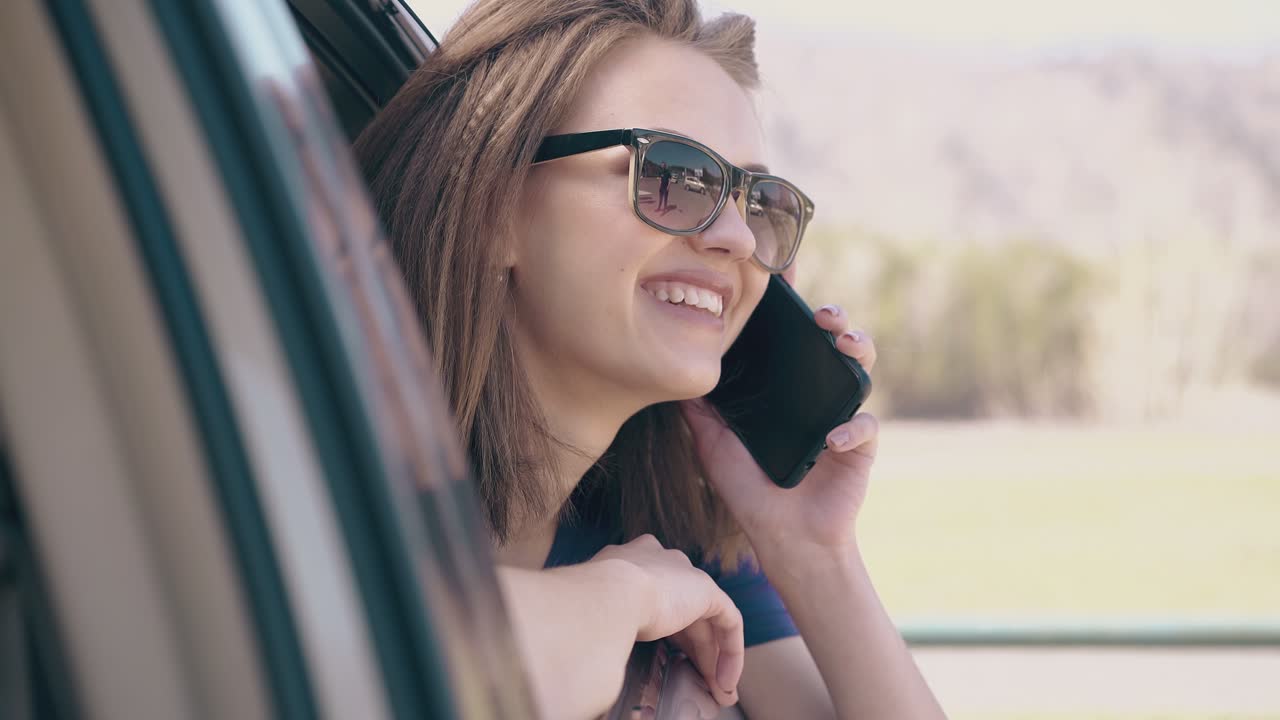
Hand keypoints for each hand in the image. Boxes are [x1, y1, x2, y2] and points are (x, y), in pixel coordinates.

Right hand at [591, 535, 743, 705]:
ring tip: (717, 693)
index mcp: (628, 561)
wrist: (604, 595)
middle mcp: (658, 560)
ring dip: (711, 660)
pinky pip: (728, 620)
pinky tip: (726, 680)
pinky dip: (731, 651)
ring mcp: (683, 572)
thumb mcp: (594, 614)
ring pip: (705, 621)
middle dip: (693, 651)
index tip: (665, 659)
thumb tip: (597, 658)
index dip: (665, 631)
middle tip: (698, 683)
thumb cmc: (586, 611)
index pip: (655, 597)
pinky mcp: (705, 588)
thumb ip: (606, 625)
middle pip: (683, 611)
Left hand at [681, 303, 878, 552]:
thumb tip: (673, 379)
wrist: (783, 539)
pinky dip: (852, 429)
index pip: (791, 340)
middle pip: (833, 341)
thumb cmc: (750, 493)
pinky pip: (865, 426)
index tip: (784, 276)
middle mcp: (816, 395)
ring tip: (842, 340)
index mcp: (785, 390)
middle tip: (820, 313)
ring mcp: (842, 416)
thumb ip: (699, 414)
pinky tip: (833, 439)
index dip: (792, 309)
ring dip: (857, 346)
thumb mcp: (714, 448)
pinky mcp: (860, 447)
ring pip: (861, 367)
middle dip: (834, 316)